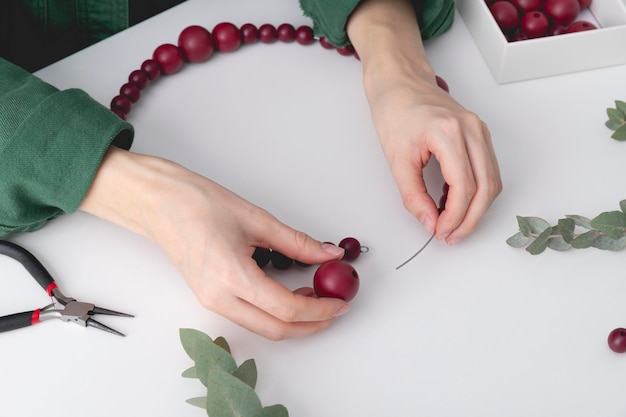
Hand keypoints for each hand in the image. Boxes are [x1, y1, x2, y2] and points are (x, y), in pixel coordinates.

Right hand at [80, 147, 348, 339]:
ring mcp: (211, 301)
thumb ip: (297, 242)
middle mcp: (218, 297)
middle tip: (333, 307)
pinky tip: (287, 294)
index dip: (319, 309)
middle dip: (310, 324)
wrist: (157, 203)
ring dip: (292, 320)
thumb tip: (328, 254)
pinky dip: (273, 313)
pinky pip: (248, 316)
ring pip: (261, 327)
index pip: (286, 308)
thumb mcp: (256, 219)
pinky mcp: (208, 297)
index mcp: (231, 277)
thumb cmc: (195, 204)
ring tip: (313, 296)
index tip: (339, 301)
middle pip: (275, 329)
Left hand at [347, 0, 501, 243]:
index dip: (455, 217)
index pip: (464, 187)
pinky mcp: (480, 133)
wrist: (400, 82)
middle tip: (451, 236)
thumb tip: (430, 223)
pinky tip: (455, 202)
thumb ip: (413, 195)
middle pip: (487, 187)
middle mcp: (472, 130)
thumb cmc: (394, 111)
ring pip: (493, 180)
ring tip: (453, 224)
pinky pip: (487, 169)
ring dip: (477, 208)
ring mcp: (480, 130)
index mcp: (449, 132)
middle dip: (471, 219)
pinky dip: (476, 191)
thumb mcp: (396, 159)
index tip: (440, 232)